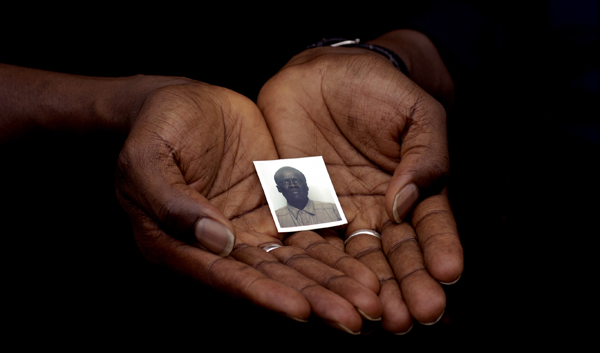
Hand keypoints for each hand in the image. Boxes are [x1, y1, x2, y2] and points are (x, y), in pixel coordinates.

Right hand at [115, 79, 381, 332]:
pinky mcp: (274, 213)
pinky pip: (308, 238)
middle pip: (268, 281)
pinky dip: (336, 256)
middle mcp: (217, 249)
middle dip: (312, 300)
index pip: (224, 277)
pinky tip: (366, 271)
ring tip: (370, 302)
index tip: (301, 310)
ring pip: (295, 265)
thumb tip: (215, 239)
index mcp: (176, 245)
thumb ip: (171, 200)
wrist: (185, 102)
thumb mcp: (147, 156)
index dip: (262, 295)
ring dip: (332, 285)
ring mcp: (249, 232)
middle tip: (355, 318)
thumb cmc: (156, 126)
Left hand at [258, 45, 462, 332]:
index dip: (439, 250)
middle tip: (415, 317)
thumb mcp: (415, 114)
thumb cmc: (376, 88)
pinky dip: (313, 269)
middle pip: (392, 256)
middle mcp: (376, 211)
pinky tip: (323, 292)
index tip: (448, 275)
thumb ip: (423, 155)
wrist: (322, 74)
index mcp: (410, 190)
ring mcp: (337, 214)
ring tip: (376, 318)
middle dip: (404, 287)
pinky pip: (304, 243)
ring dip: (364, 290)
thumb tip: (407, 203)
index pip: (429, 228)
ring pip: (352, 261)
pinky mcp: (297, 210)